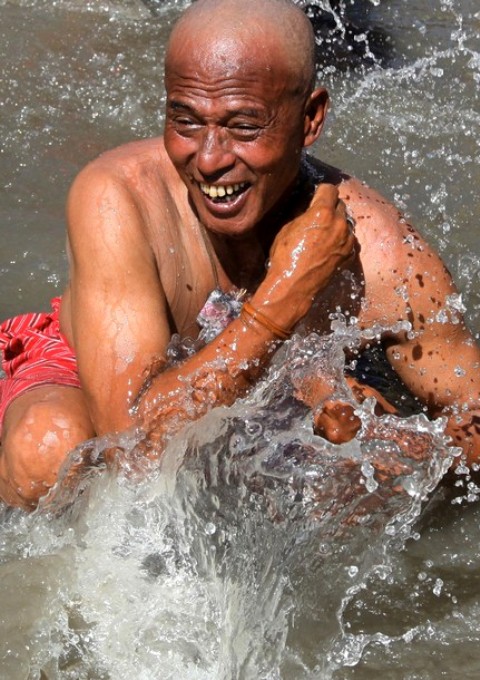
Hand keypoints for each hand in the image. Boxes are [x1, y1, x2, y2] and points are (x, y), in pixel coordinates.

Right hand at [266, 184, 355, 317]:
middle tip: (317, 216)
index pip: (329, 189)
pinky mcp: (349, 254)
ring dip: (336, 223)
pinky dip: (341, 238)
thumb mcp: (287, 228)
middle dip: (329, 207)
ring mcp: (347, 240)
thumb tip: (308, 205)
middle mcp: (339, 224)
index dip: (320, 192)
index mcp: (323, 213)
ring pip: (346, 221)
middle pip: (340, 204)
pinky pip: (348, 238)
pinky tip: (328, 246)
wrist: (293, 287)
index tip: (315, 197)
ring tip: (323, 233)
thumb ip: (303, 213)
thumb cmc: (285, 257)